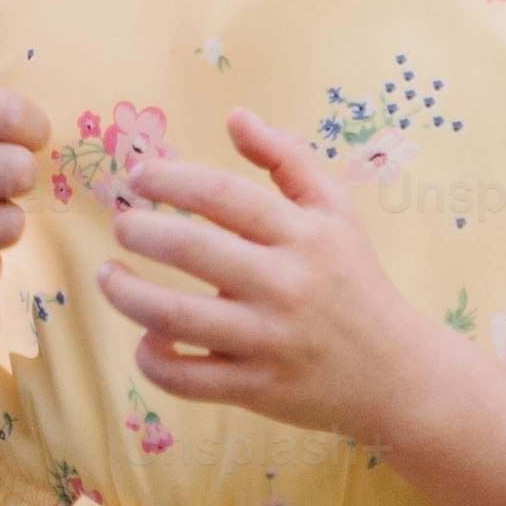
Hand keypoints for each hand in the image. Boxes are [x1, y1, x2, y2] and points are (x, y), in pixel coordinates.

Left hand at [97, 106, 428, 445]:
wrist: (398, 374)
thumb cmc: (355, 281)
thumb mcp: (335, 210)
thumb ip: (287, 157)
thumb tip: (235, 116)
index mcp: (302, 235)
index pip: (221, 194)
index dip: (169, 178)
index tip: (138, 176)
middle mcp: (284, 285)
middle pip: (191, 249)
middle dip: (141, 230)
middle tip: (122, 223)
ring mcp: (268, 341)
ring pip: (176, 317)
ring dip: (127, 294)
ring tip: (108, 277)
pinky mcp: (258, 389)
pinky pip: (188, 379)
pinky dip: (154, 360)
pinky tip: (146, 340)